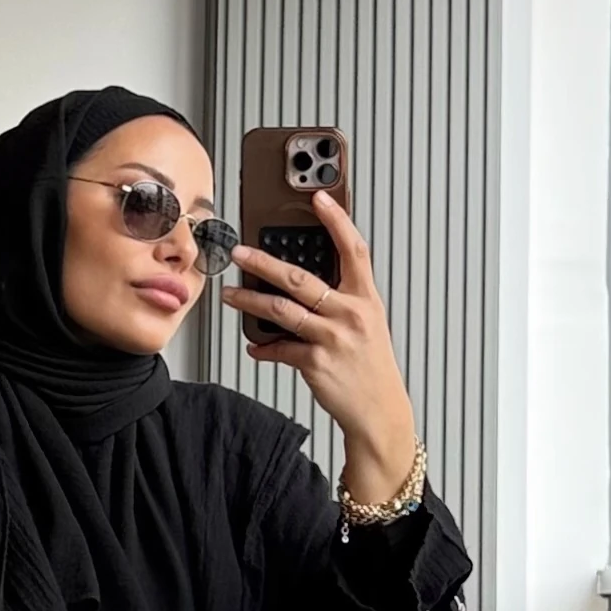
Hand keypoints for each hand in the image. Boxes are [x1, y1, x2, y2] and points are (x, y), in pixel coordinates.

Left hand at [219, 195, 419, 505]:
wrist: (379, 412)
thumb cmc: (371, 367)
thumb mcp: (368, 325)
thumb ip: (342, 301)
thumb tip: (302, 285)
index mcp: (365, 299)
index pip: (353, 250)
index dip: (337, 221)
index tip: (319, 198)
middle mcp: (350, 314)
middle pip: (301, 278)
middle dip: (265, 262)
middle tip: (241, 252)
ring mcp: (332, 338)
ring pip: (281, 310)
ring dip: (250, 301)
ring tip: (231, 294)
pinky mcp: (316, 363)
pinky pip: (280, 348)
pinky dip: (263, 347)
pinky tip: (255, 346)